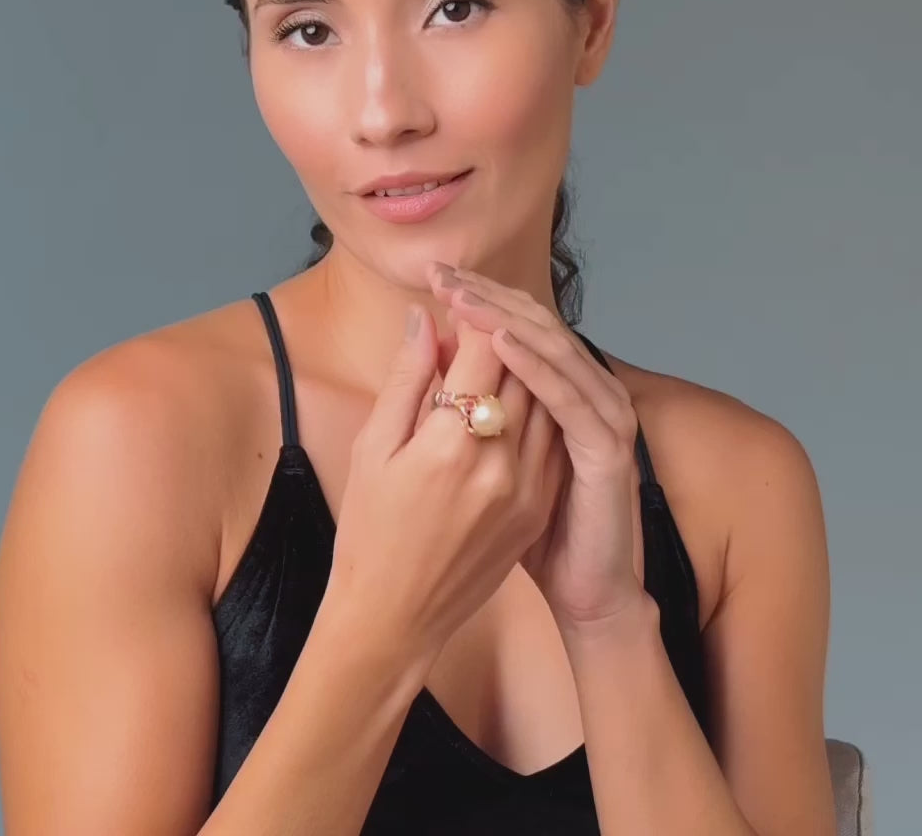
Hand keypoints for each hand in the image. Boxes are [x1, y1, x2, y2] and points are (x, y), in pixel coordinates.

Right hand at [327, 306, 569, 674]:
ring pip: (545, 401)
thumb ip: (405, 380)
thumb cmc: (369, 533)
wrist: (395, 619)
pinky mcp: (538, 508)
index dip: (471, 316)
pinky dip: (539, 408)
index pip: (483, 350)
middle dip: (502, 332)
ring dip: (526, 367)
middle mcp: (501, 462)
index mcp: (451, 443)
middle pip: (522, 370)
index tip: (456, 302)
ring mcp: (528, 488)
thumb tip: (425, 321)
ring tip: (498, 349)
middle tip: (478, 314)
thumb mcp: (372, 450)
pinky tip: (516, 397)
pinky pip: (552, 439)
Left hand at [428, 261, 649, 632]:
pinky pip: (568, 397)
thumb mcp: (487, 459)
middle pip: (536, 328)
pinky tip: (498, 341)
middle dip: (488, 298)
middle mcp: (582, 395)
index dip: (480, 300)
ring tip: (462, 296)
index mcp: (554, 395)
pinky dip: (535, 365)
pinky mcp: (607, 449)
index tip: (435, 279)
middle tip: (443, 274)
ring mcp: (600, 418)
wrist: (584, 592)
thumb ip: (470, 401)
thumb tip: (436, 338)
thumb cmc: (532, 532)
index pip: (518, 329)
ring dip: (506, 319)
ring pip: (555, 351)